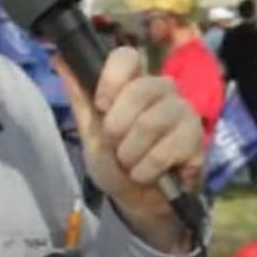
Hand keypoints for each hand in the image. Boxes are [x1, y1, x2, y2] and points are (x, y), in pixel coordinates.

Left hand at [55, 46, 204, 251]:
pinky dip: (145, 170)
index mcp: (134, 81)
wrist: (138, 200)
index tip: (101, 106)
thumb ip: (79, 96)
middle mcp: (162, 88)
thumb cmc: (114, 161)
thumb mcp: (89, 131)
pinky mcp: (196, 137)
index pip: (126, 56)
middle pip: (138, 91)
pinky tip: (148, 173)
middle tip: (115, 145)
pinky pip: (163, 151)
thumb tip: (59, 58)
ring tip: (130, 162)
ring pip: (149, 124)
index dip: (110, 79)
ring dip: (129, 154)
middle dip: (115, 128)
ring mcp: (183, 111)